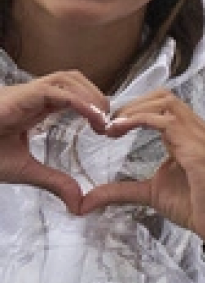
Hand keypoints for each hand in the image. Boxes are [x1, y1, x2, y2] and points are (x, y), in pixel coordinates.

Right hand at [0, 72, 110, 210]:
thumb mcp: (25, 170)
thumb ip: (53, 182)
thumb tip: (79, 204)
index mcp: (31, 107)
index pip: (69, 92)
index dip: (92, 102)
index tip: (106, 126)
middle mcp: (29, 96)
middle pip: (72, 78)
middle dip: (96, 94)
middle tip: (110, 120)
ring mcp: (22, 93)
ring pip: (66, 78)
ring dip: (90, 94)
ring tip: (103, 118)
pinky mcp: (16, 97)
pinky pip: (54, 91)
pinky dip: (78, 100)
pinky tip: (93, 117)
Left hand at [80, 90, 204, 253]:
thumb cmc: (196, 207)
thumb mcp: (150, 194)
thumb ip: (121, 190)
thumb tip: (85, 201)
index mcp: (191, 136)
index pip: (163, 105)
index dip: (134, 109)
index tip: (109, 127)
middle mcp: (199, 131)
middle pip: (163, 96)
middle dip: (131, 105)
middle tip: (107, 124)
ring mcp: (202, 138)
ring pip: (165, 103)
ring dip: (133, 110)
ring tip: (111, 127)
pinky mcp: (199, 151)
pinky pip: (167, 123)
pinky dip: (139, 121)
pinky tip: (120, 131)